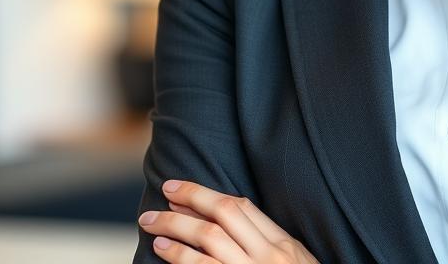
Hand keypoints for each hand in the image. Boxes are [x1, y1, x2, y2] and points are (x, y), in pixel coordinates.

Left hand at [138, 179, 321, 262]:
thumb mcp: (295, 262)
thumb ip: (268, 244)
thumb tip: (229, 225)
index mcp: (282, 244)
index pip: (241, 208)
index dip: (206, 195)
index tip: (180, 190)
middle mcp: (267, 257)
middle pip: (222, 217)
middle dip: (189, 201)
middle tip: (163, 193)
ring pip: (209, 241)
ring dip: (177, 229)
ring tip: (153, 224)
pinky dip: (181, 259)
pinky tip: (164, 252)